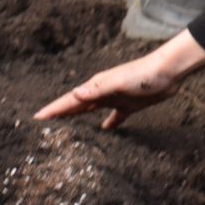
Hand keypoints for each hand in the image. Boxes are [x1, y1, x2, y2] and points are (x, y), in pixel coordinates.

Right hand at [34, 31, 204, 129]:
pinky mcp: (130, 105)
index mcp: (96, 87)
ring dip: (79, 119)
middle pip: (77, 106)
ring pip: (92, 110)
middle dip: (61, 115)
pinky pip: (116, 117)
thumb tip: (74, 94)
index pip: (69, 100)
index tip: (36, 118)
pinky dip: (109, 124)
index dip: (53, 110)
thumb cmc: (143, 75)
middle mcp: (102, 92)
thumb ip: (97, 89)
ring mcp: (115, 98)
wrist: (169, 72)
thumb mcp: (118, 82)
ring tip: (67, 130)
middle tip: (44, 126)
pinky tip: (105, 131)